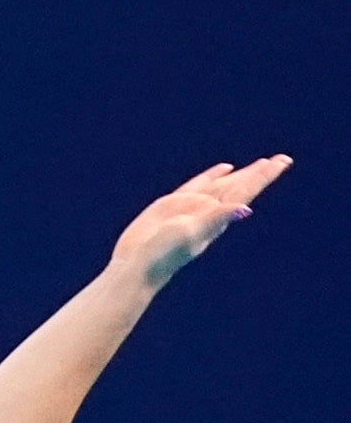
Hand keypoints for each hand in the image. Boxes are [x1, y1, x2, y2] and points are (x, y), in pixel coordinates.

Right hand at [111, 155, 288, 290]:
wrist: (139, 264)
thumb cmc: (165, 252)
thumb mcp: (191, 232)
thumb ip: (216, 218)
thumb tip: (245, 209)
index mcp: (217, 215)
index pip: (246, 190)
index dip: (264, 176)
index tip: (282, 162)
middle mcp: (210, 209)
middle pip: (240, 186)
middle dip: (259, 173)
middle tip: (282, 159)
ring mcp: (193, 207)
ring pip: (223, 184)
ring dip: (241, 174)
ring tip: (259, 164)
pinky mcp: (174, 205)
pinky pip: (199, 184)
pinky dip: (213, 175)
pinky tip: (223, 169)